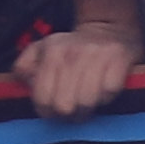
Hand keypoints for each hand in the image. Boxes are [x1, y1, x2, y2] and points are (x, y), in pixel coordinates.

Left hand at [14, 17, 143, 119]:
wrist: (109, 29)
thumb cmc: (71, 49)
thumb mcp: (42, 50)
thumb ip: (24, 67)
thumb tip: (25, 82)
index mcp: (52, 51)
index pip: (43, 99)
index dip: (47, 112)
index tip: (54, 110)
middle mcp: (73, 52)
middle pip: (64, 106)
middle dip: (68, 114)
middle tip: (73, 108)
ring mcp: (97, 54)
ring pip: (86, 103)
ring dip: (88, 108)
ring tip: (87, 102)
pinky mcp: (119, 58)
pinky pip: (109, 92)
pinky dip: (107, 96)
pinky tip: (103, 90)